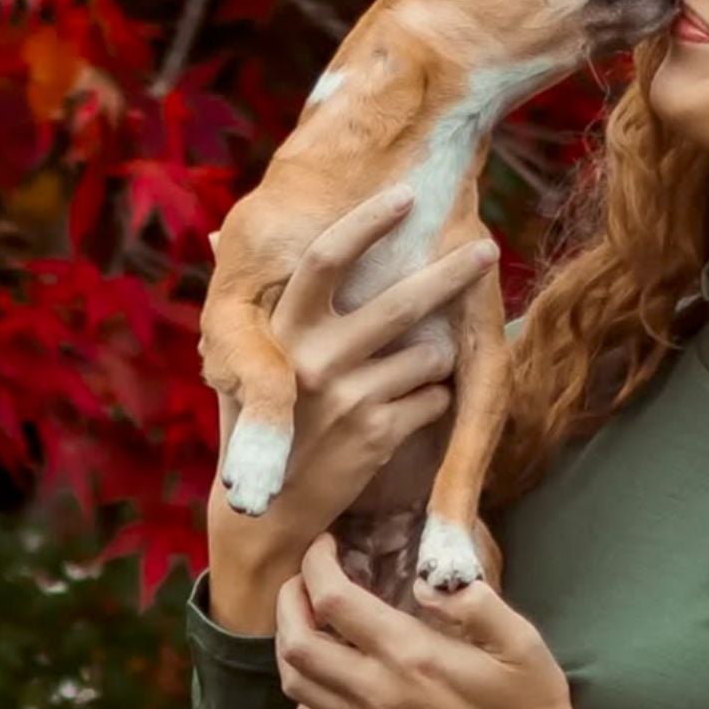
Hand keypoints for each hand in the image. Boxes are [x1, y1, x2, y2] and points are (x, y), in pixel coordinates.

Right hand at [206, 188, 498, 581]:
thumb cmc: (262, 426)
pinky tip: (404, 412)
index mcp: (279, 333)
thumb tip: (221, 236)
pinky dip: (430, 400)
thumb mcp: (246, 364)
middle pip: (401, 302)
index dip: (366, 224)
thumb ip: (255, 306)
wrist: (265, 513)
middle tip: (487, 248)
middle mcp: (312, 360)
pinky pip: (433, 398)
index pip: (324, 261)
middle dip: (452, 273)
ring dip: (434, 359)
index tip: (405, 195)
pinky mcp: (378, 434)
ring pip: (428, 355)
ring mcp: (348, 398)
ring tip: (412, 372)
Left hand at [275, 532, 588, 708]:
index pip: (334, 601)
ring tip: (308, 615)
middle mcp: (376, 690)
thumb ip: (475, 603)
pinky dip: (303, 685)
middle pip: (296, 642)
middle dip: (290, 599)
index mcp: (411, 654)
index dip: (318, 564)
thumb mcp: (521, 640)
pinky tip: (326, 667)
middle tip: (307, 576)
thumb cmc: (528, 701)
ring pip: (294, 682)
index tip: (328, 544)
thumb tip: (428, 580)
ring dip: (289, 641)